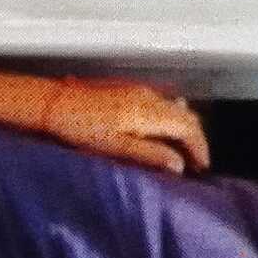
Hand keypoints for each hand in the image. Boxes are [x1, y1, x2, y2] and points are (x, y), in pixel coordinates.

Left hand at [38, 79, 211, 175]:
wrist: (56, 104)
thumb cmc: (81, 128)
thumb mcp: (116, 147)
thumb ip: (150, 155)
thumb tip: (178, 165)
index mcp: (148, 112)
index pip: (188, 127)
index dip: (199, 148)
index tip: (201, 167)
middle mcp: (149, 97)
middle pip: (186, 116)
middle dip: (195, 139)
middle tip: (195, 162)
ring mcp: (140, 91)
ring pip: (176, 108)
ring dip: (184, 128)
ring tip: (183, 150)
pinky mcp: (130, 91)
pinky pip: (163, 103)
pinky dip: (172, 118)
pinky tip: (166, 130)